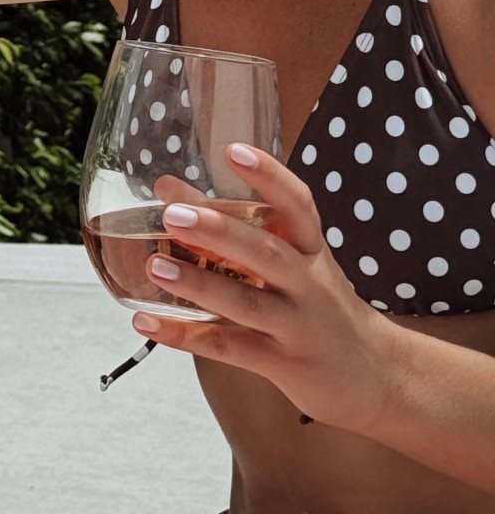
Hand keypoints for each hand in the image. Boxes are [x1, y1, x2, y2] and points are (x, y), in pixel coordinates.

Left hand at [130, 142, 406, 436]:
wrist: (381, 378)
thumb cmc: (323, 306)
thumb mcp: (298, 263)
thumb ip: (241, 228)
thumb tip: (168, 188)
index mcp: (312, 250)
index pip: (298, 206)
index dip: (269, 176)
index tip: (234, 150)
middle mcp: (309, 285)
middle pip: (266, 254)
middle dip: (219, 232)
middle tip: (172, 215)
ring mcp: (298, 327)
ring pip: (246, 304)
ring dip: (198, 285)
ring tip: (155, 267)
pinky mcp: (284, 365)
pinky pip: (230, 348)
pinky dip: (186, 336)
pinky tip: (148, 322)